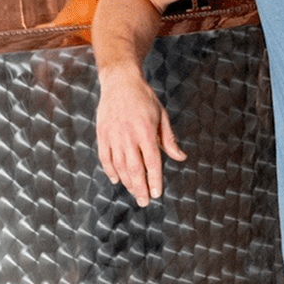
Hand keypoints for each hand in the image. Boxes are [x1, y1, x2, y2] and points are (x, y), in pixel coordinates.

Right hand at [95, 69, 185, 205]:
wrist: (120, 82)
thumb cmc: (144, 99)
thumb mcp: (162, 116)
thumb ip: (169, 139)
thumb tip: (181, 158)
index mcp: (146, 131)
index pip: (152, 162)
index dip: (155, 180)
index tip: (158, 194)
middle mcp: (129, 135)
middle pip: (135, 169)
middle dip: (140, 188)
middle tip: (145, 202)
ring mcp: (113, 135)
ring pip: (119, 166)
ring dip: (127, 182)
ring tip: (134, 192)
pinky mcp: (102, 134)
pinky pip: (105, 158)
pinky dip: (110, 171)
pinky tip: (116, 180)